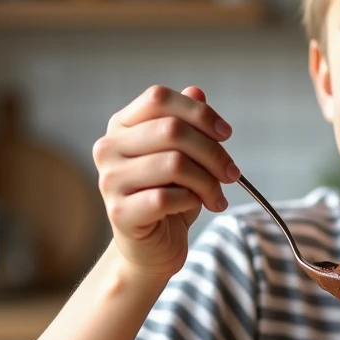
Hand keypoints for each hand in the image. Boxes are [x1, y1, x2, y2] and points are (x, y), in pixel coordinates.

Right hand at [92, 85, 238, 279]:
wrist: (151, 249)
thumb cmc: (169, 197)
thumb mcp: (183, 156)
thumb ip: (186, 123)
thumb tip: (197, 90)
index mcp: (121, 126)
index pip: (159, 99)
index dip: (198, 112)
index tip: (226, 134)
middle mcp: (108, 148)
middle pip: (172, 130)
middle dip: (213, 152)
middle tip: (231, 173)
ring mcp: (110, 180)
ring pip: (174, 163)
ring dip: (208, 181)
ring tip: (217, 195)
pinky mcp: (119, 211)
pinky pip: (168, 197)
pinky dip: (193, 201)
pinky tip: (199, 207)